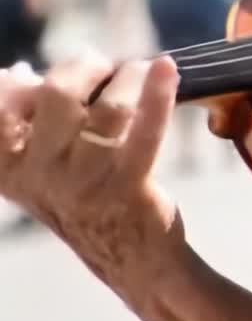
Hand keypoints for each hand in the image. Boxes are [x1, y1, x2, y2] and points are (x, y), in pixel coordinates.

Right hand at [0, 55, 186, 285]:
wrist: (127, 255)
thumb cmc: (80, 196)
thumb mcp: (37, 165)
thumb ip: (25, 122)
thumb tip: (17, 72)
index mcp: (10, 167)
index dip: (12, 84)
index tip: (30, 75)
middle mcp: (42, 173)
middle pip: (57, 95)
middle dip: (83, 67)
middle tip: (98, 65)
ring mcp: (87, 179)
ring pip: (109, 109)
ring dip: (127, 77)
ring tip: (135, 69)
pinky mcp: (130, 183)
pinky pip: (146, 130)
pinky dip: (158, 93)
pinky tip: (166, 68)